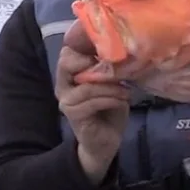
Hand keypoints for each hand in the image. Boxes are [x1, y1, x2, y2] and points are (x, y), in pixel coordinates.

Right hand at [55, 37, 129, 183]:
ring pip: (87, 84)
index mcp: (70, 74)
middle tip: (117, 67)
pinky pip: (92, 101)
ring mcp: (66, 101)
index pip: (68, 51)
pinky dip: (110, 99)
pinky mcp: (73, 115)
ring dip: (110, 86)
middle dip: (94, 63)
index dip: (86, 46)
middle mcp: (63, 85)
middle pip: (67, 62)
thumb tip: (124, 50)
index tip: (111, 50)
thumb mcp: (112, 85)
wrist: (105, 142)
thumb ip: (109, 69)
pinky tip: (124, 100)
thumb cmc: (109, 109)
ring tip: (126, 90)